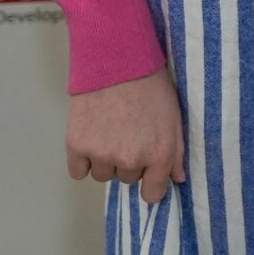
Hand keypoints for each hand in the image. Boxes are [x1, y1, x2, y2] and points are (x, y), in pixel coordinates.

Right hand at [66, 68, 186, 203]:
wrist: (117, 60)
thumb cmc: (151, 84)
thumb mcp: (174, 115)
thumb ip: (177, 151)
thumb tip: (177, 179)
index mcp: (159, 153)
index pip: (152, 194)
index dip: (151, 185)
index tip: (148, 174)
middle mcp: (130, 160)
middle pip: (127, 179)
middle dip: (129, 161)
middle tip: (130, 132)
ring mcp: (101, 154)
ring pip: (103, 175)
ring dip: (106, 160)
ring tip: (110, 130)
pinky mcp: (76, 146)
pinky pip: (78, 172)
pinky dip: (83, 160)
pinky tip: (91, 138)